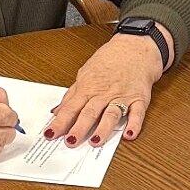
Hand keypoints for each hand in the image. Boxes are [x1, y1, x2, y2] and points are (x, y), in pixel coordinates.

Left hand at [47, 33, 163, 145]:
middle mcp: (104, 93)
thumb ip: (72, 95)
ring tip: (96, 141)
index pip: (70, 108)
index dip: (60, 122)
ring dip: (103, 128)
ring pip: (111, 114)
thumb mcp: (85, 74)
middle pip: (89, 112)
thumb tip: (57, 111)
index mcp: (88, 88)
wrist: (134, 46)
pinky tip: (129, 135)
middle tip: (70, 142)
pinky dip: (134, 124)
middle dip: (79, 128)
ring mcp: (122, 96)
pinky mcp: (139, 98)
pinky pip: (137, 113)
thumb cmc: (109, 60)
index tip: (50, 134)